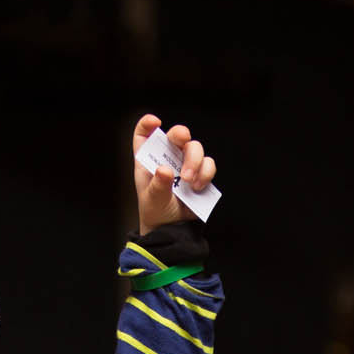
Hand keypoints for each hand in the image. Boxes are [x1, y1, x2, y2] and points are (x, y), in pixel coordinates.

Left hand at [132, 114, 215, 234]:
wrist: (174, 231)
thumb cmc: (156, 212)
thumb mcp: (153, 200)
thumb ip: (158, 185)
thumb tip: (165, 170)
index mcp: (148, 160)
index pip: (145, 135)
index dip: (148, 124)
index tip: (155, 122)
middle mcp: (167, 158)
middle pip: (177, 135)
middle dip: (181, 134)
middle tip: (182, 140)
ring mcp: (185, 165)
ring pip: (195, 148)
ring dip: (195, 161)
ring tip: (189, 182)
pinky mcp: (201, 175)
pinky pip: (209, 164)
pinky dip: (206, 173)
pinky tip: (197, 188)